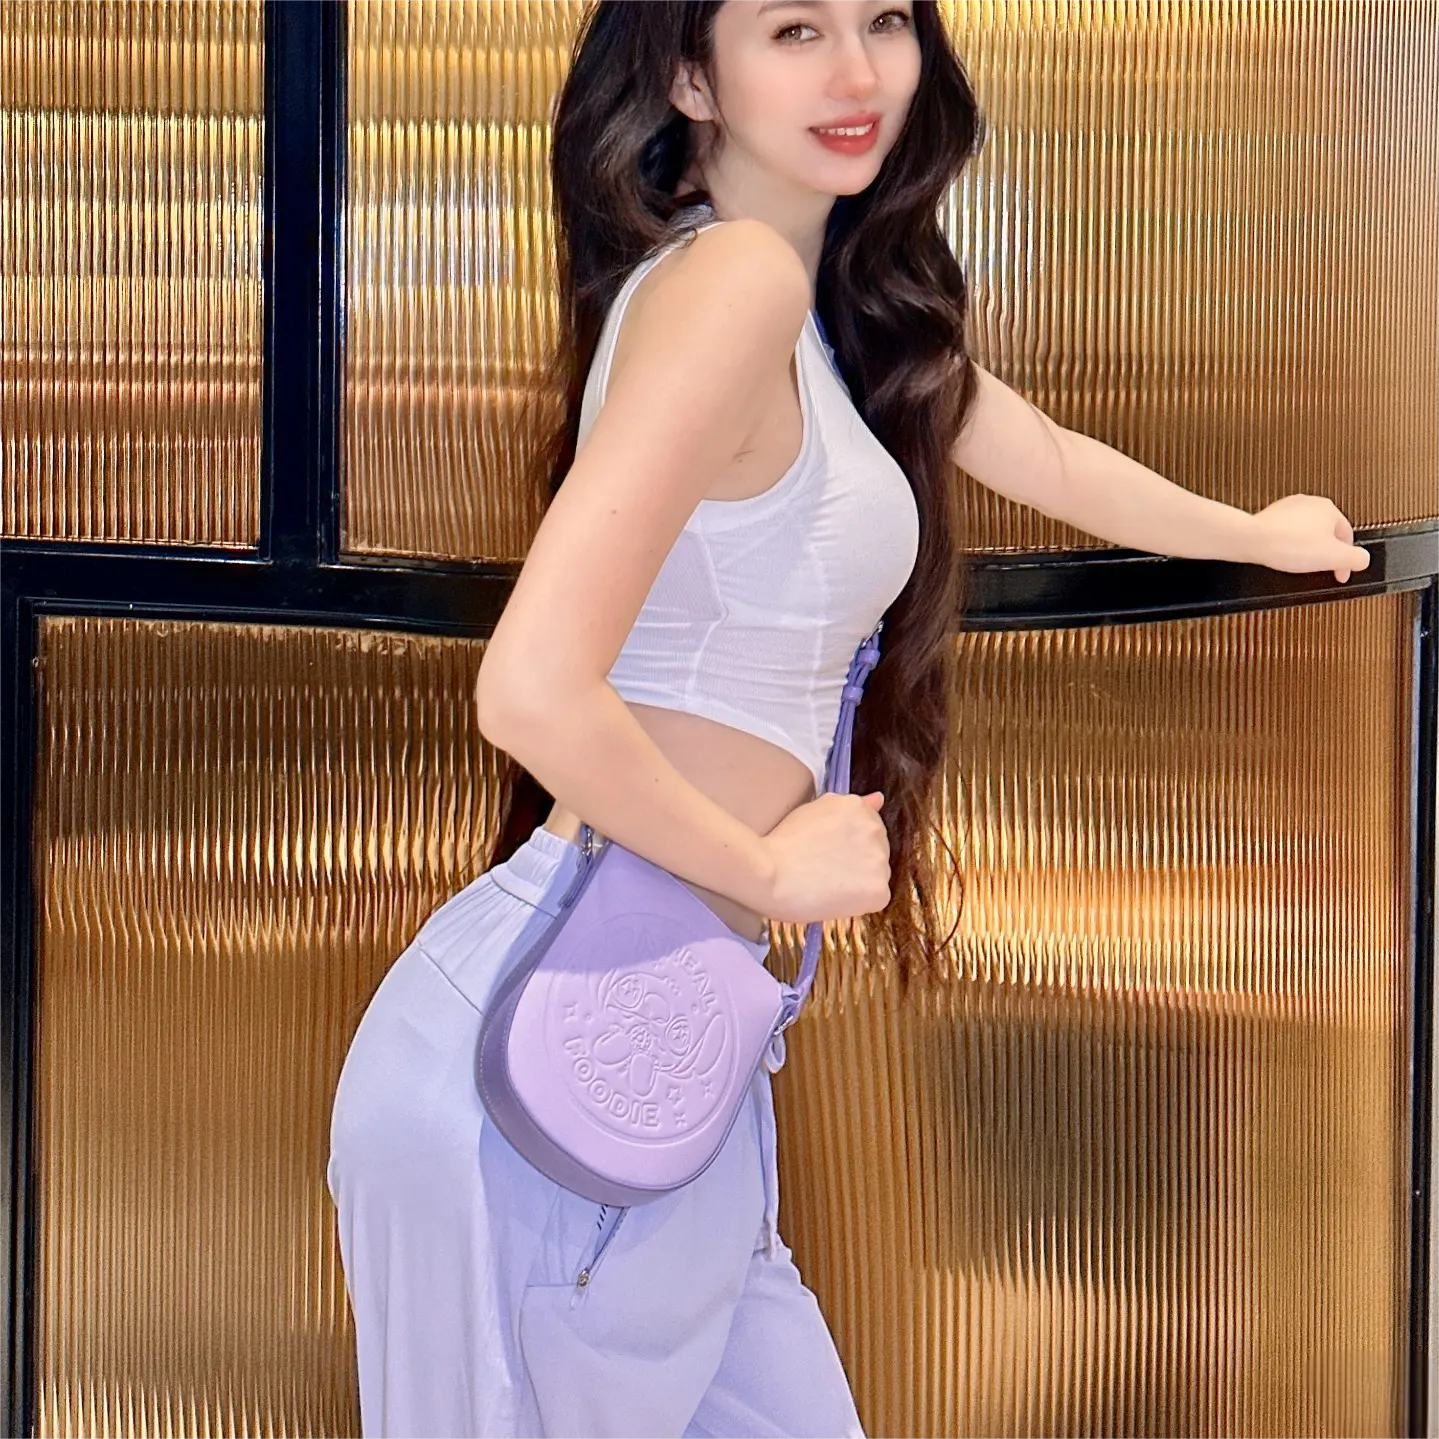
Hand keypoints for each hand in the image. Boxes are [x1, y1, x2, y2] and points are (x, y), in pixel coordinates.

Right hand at [760, 791, 891, 925]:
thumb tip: (878, 799)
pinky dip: (859, 902)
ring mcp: (879, 860)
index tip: (827, 852)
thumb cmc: (782, 845)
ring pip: (877, 875)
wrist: (769, 875)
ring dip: (859, 881)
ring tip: (826, 883)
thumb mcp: (814, 811)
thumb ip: (849, 807)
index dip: (847, 845)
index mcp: (858, 807)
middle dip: (857, 860)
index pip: (867, 829)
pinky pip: (875, 898)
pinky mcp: (879, 889)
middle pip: (876, 850)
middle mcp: (875, 829)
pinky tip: (834, 897)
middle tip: (825, 868)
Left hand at [1248, 495, 1370, 582]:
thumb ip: (1357, 558)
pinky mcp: (1271, 516)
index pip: (1347, 537)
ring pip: (1307, 534)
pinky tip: (1284, 554)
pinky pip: (1287, 534)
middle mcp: (1310, 503)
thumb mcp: (1335, 557)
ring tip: (1299, 562)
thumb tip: (1363, 560)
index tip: (1339, 574)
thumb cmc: (1288, 545)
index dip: (1345, 561)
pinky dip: (1289, 545)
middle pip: (1327, 534)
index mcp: (1329, 509)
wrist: (1252, 540)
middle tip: (1318, 568)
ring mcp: (1289, 508)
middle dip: (1325, 553)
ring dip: (1306, 549)